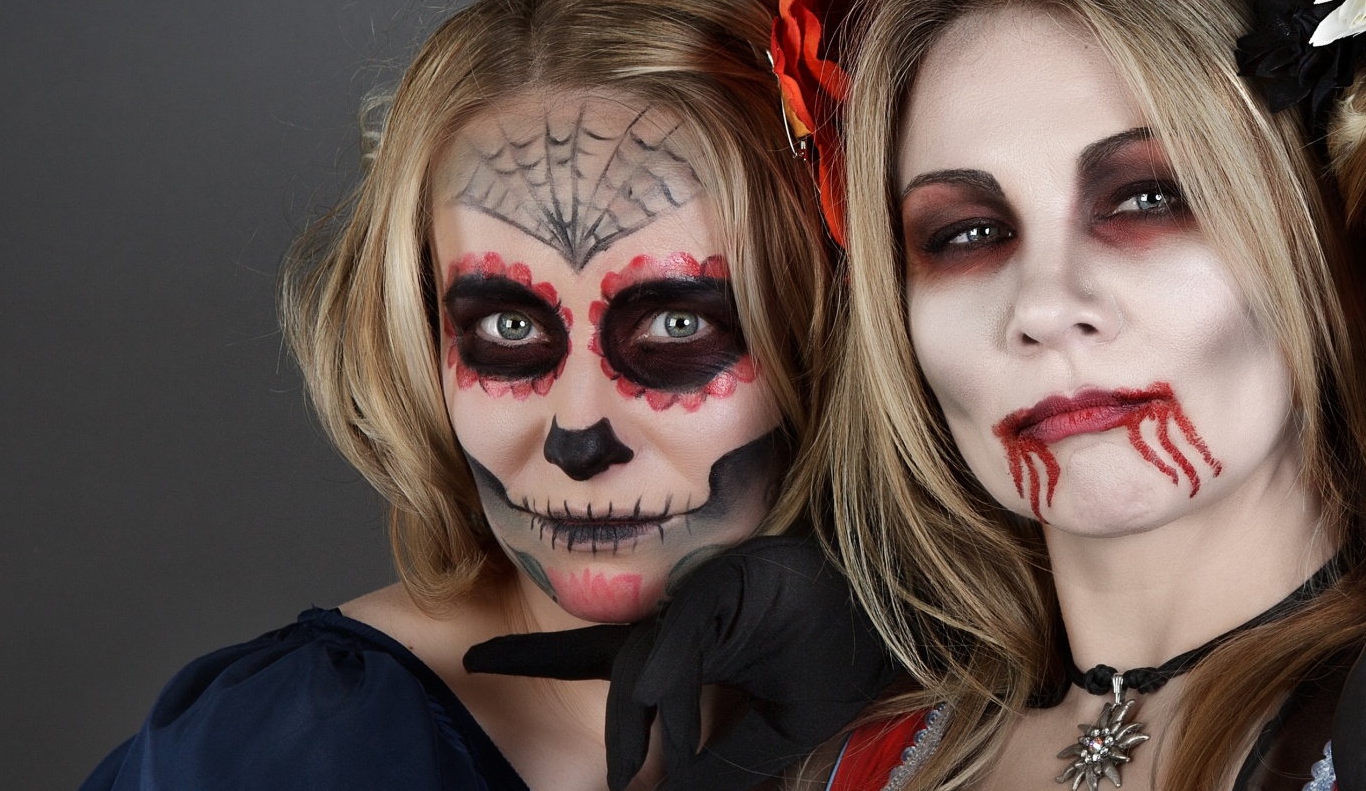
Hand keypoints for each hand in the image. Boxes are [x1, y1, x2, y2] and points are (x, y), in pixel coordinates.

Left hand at [463, 536, 899, 790]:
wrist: (890, 606)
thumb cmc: (838, 655)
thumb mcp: (782, 727)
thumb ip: (730, 762)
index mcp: (686, 649)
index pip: (598, 656)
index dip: (538, 658)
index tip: (474, 657)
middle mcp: (681, 624)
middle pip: (608, 661)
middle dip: (544, 667)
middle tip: (515, 701)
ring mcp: (696, 607)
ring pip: (639, 667)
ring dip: (637, 728)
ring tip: (632, 780)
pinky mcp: (716, 594)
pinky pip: (675, 648)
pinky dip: (670, 696)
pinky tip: (672, 743)